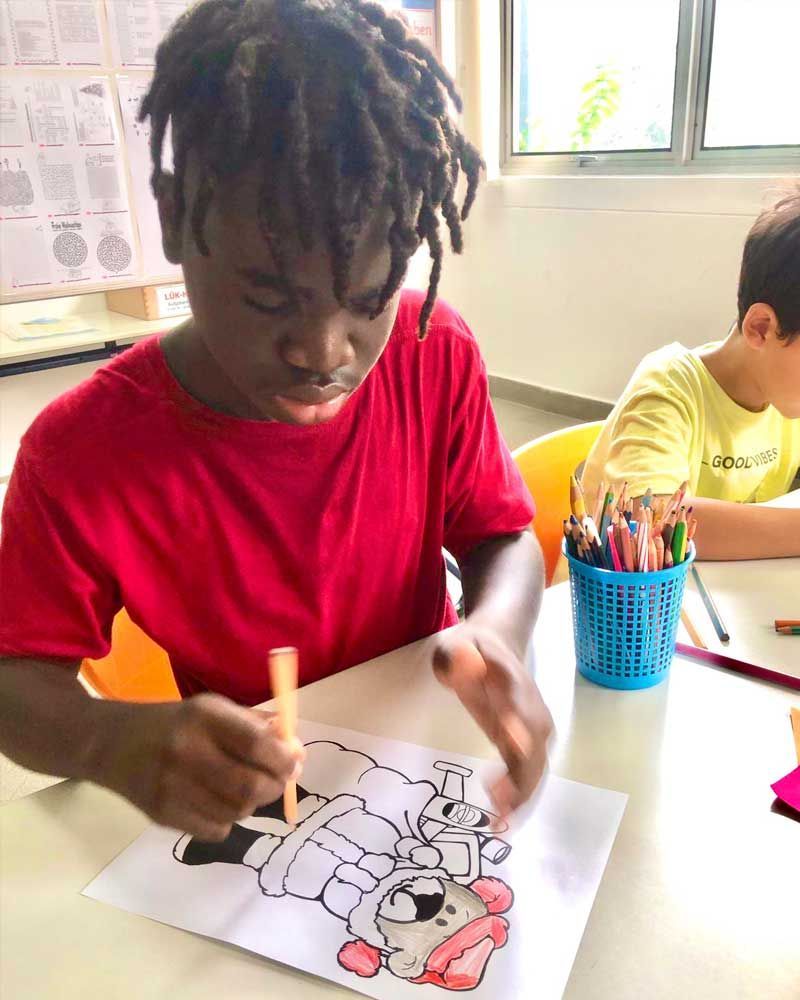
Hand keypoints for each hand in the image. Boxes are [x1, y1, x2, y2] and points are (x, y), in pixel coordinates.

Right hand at [97, 693, 303, 840]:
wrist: (111, 744)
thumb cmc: (174, 724)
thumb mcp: (211, 710)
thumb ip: (254, 726)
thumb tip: (295, 750)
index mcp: (203, 716)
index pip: (255, 744)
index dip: (283, 758)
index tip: (295, 762)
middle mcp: (186, 750)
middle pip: (250, 785)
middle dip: (275, 786)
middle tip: (279, 781)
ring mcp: (172, 787)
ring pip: (237, 812)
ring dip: (252, 803)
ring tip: (246, 788)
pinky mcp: (162, 815)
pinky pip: (216, 830)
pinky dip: (228, 820)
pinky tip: (219, 802)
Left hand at [432, 622, 552, 820]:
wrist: (498, 642)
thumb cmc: (470, 646)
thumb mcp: (453, 643)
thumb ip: (453, 657)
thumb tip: (460, 667)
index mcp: (510, 680)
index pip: (518, 703)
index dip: (517, 722)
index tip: (512, 743)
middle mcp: (530, 706)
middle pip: (533, 744)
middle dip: (520, 777)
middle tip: (497, 805)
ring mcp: (533, 724)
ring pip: (536, 764)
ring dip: (522, 794)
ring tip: (499, 821)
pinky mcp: (528, 740)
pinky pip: (531, 770)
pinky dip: (522, 794)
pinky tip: (504, 816)